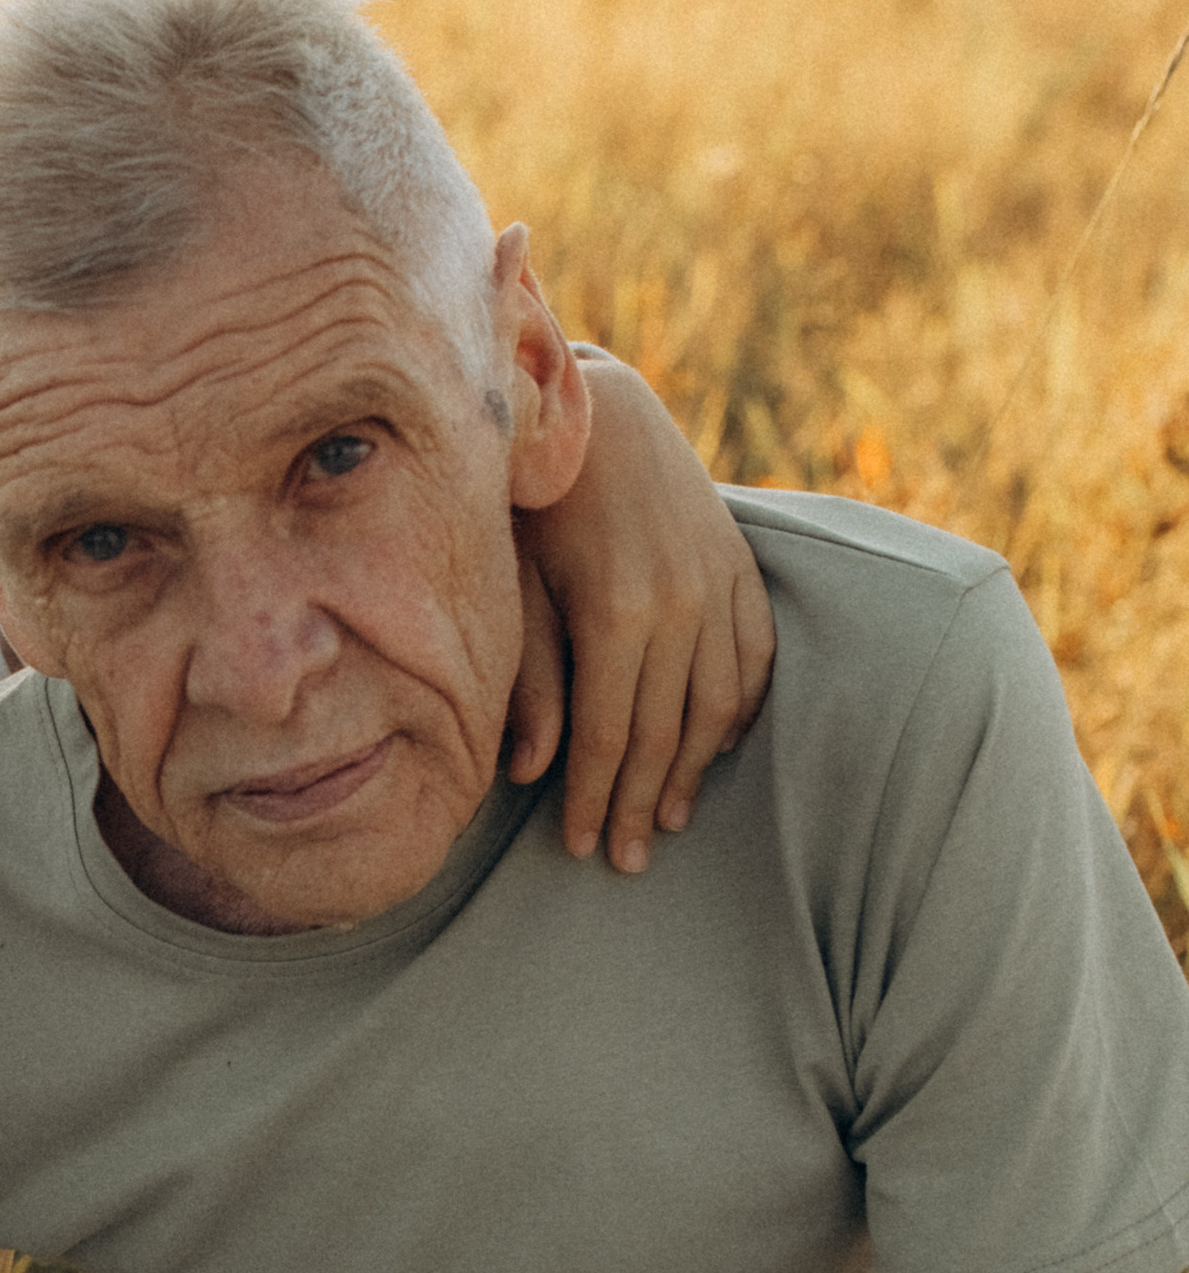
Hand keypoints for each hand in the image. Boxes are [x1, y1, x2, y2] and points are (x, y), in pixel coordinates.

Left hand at [512, 351, 774, 871]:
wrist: (601, 411)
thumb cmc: (536, 503)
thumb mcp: (516, 586)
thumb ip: (528, 678)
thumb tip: (530, 772)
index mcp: (619, 611)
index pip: (612, 736)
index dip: (597, 799)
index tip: (582, 849)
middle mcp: (683, 604)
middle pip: (666, 734)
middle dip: (642, 805)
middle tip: (628, 862)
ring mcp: (722, 585)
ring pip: (719, 706)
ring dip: (695, 771)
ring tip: (670, 820)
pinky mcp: (743, 569)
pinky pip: (755, 657)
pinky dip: (739, 710)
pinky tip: (717, 748)